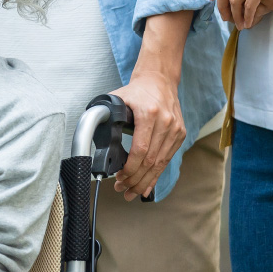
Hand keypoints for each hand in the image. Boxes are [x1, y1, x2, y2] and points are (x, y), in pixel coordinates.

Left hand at [113, 68, 185, 199]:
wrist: (160, 80)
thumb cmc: (137, 90)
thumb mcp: (118, 98)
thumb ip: (106, 115)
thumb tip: (92, 134)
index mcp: (149, 113)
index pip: (141, 149)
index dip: (130, 168)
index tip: (120, 177)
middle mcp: (165, 122)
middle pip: (151, 161)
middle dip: (135, 179)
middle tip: (123, 190)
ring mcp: (175, 129)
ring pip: (160, 164)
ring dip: (145, 181)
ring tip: (132, 192)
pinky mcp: (179, 134)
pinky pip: (167, 159)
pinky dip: (156, 174)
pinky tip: (147, 185)